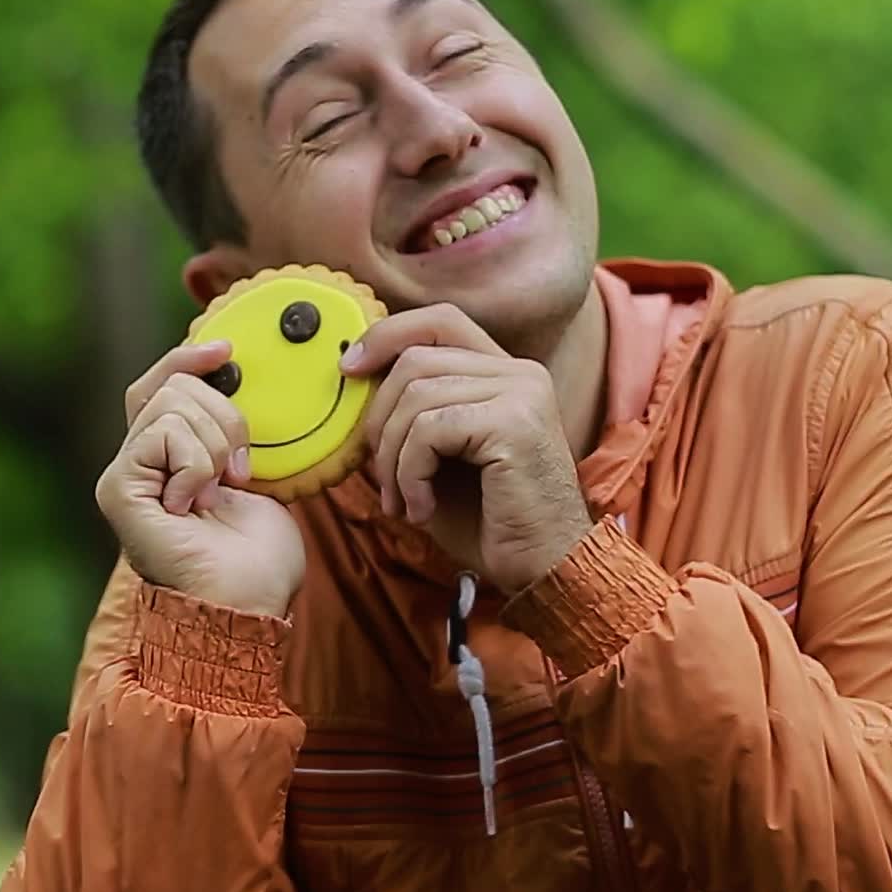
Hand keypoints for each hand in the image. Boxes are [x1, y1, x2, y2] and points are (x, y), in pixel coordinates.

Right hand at [95, 340, 305, 616]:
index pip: (160, 385)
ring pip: (171, 405)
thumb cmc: (257, 557)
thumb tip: (231, 378)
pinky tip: (194, 504)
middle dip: (224, 418)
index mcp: (164, 461)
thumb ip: (230, 432)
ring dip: (214, 446)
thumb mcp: (254, 476)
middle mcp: (136, 465)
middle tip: (238, 472)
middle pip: (171, 387)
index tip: (227, 351)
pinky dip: (197, 464)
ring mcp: (122, 477)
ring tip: (216, 494)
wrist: (247, 603)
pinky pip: (164, 435)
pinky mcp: (118, 488)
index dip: (188, 360)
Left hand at [341, 304, 592, 594]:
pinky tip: (422, 508)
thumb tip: (353, 383)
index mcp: (505, 374)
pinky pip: (429, 429)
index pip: (438, 321)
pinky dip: (410, 473)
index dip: (386, 336)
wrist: (542, 570)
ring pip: (416, 396)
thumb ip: (408, 417)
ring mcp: (522, 393)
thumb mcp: (437, 460)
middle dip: (379, 421)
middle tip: (381, 478)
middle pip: (415, 360)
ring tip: (403, 501)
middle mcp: (519, 373)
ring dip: (393, 458)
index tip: (348, 370)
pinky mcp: (515, 422)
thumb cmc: (489, 523)